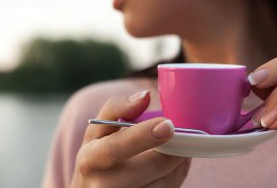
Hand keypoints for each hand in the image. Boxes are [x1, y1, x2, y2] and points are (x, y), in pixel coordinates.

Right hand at [71, 90, 190, 187]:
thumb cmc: (98, 157)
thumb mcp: (98, 131)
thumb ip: (117, 108)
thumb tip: (144, 97)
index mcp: (90, 160)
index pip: (116, 148)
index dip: (143, 136)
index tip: (168, 125)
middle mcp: (102, 186)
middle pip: (152, 167)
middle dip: (175, 151)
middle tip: (186, 138)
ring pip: (165, 183)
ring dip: (179, 165)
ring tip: (178, 152)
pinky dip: (176, 178)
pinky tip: (172, 170)